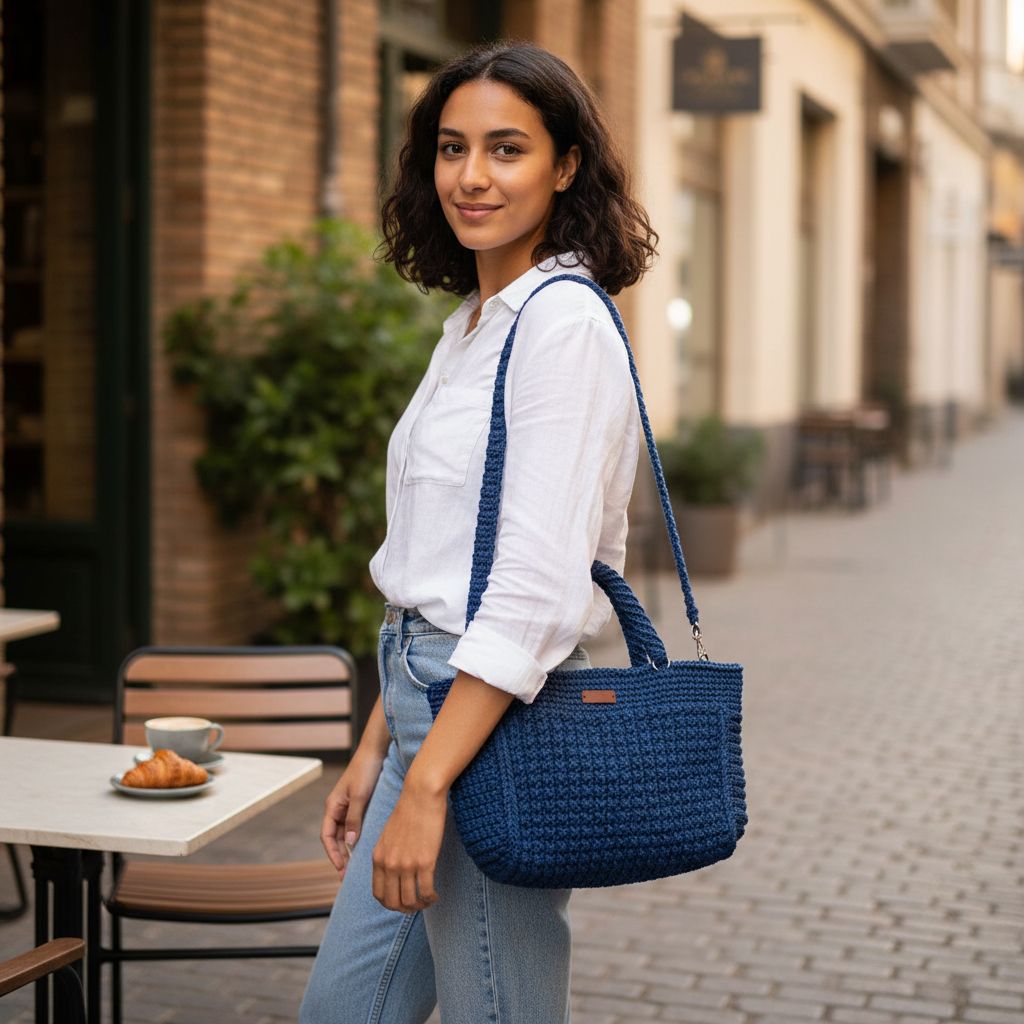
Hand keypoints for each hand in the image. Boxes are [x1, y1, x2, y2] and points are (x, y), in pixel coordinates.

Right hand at [321, 750, 384, 879]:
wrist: (376, 751)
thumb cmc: (366, 770)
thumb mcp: (359, 795)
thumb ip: (354, 818)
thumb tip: (350, 843)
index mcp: (333, 806)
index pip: (327, 836)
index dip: (332, 854)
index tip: (340, 869)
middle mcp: (338, 808)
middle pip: (335, 838)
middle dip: (340, 857)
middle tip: (348, 876)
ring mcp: (348, 807)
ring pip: (346, 834)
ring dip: (349, 849)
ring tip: (357, 867)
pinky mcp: (360, 804)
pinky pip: (356, 826)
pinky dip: (358, 838)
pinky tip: (366, 848)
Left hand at [372, 776, 447, 912]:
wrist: (420, 794)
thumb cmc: (408, 811)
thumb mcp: (388, 835)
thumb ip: (386, 855)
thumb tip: (392, 872)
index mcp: (378, 857)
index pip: (378, 894)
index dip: (390, 904)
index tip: (402, 901)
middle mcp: (389, 864)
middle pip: (393, 902)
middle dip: (405, 909)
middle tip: (417, 905)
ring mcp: (406, 864)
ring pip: (410, 901)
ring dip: (420, 905)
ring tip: (428, 900)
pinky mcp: (424, 862)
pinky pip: (426, 891)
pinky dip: (431, 897)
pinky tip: (436, 894)